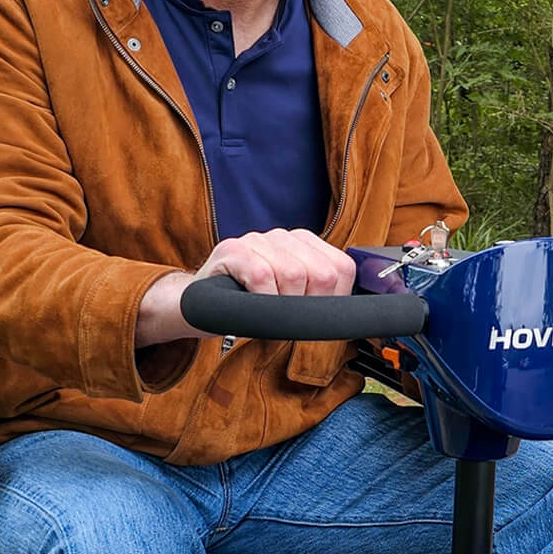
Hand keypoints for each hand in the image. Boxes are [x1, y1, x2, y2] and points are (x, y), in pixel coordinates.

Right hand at [136, 230, 355, 346]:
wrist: (199, 307)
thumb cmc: (248, 307)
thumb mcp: (290, 302)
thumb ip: (320, 299)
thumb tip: (353, 315)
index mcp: (306, 245)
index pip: (342, 269)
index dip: (333, 301)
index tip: (313, 316)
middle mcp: (284, 236)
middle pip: (321, 273)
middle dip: (308, 305)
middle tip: (286, 317)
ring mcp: (258, 240)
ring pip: (293, 274)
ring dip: (282, 305)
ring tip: (265, 309)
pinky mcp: (233, 250)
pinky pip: (262, 275)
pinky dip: (262, 298)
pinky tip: (251, 302)